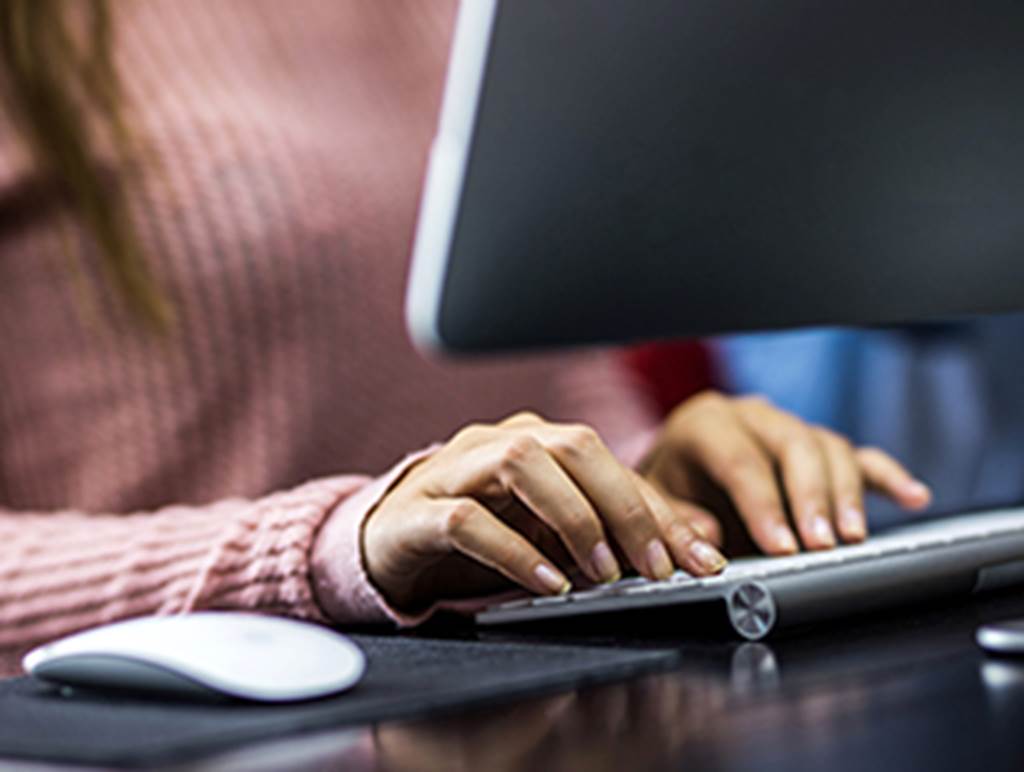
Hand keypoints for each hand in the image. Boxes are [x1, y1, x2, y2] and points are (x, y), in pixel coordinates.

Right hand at [359, 412, 726, 611]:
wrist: (388, 542)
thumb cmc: (478, 534)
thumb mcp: (551, 535)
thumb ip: (610, 534)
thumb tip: (687, 543)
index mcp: (539, 441)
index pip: (611, 464)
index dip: (660, 512)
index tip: (701, 559)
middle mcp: (500, 442)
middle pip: (574, 447)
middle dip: (626, 507)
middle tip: (658, 567)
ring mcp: (457, 468)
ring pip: (523, 463)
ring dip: (574, 519)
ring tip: (606, 573)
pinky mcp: (420, 509)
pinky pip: (468, 519)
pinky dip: (515, 551)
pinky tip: (547, 584)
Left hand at [639, 392, 930, 555]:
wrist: (675, 474)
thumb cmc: (666, 490)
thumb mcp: (653, 503)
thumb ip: (676, 521)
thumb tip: (709, 539)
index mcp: (704, 423)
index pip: (740, 460)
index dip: (763, 505)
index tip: (781, 546)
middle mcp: (751, 416)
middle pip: (793, 445)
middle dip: (812, 497)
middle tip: (823, 543)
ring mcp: (787, 428)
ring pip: (828, 447)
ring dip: (845, 494)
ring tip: (852, 537)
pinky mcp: (816, 447)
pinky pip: (857, 456)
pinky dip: (886, 476)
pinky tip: (913, 497)